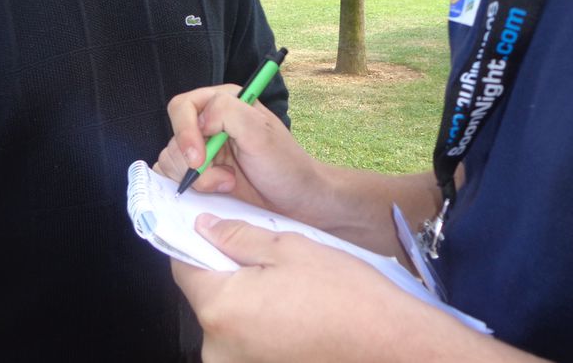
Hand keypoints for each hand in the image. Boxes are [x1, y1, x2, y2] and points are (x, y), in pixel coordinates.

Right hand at [155, 86, 322, 217]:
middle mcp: (210, 123)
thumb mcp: (260, 132)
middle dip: (193, 163)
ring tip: (228, 183)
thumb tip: (199, 120)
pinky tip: (218, 190)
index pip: (182, 108)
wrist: (297, 200)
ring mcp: (204, 150)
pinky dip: (190, 188)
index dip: (184, 132)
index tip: (199, 158)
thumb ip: (228, 113)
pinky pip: (174, 178)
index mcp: (223, 103)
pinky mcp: (201, 174)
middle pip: (174, 138)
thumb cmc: (285, 164)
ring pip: (172, 161)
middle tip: (224, 178)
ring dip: (198, 178)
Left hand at [173, 215, 448, 362]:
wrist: (389, 344)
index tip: (211, 226)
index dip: (195, 241)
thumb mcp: (288, 247)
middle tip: (263, 251)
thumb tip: (205, 228)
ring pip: (229, 316)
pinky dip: (261, 319)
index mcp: (220, 308)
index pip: (183, 267)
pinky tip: (293, 305)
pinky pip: (247, 337)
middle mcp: (220, 347)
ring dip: (246, 295)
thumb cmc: (344, 294)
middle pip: (206, 295)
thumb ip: (238, 236)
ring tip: (286, 280)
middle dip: (226, 269)